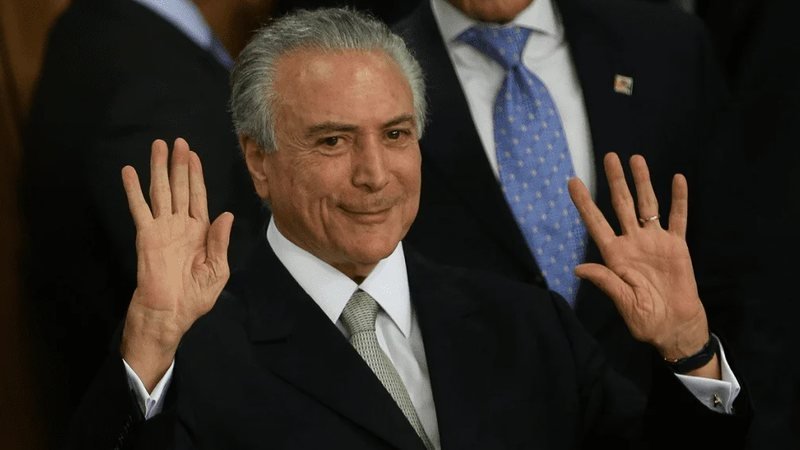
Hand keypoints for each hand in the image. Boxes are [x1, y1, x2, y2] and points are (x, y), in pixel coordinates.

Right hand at [120, 138, 232, 389]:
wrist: (170, 313)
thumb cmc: (195, 297)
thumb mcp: (217, 270)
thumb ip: (220, 242)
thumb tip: (227, 215)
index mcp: (200, 232)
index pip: (199, 197)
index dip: (197, 176)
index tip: (194, 156)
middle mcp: (181, 225)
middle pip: (181, 188)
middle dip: (180, 165)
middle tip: (178, 141)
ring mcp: (162, 228)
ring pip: (161, 191)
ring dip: (159, 169)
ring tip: (158, 146)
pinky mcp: (146, 235)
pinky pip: (140, 208)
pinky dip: (134, 190)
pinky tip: (130, 172)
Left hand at [568, 153, 714, 373]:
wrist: (676, 327)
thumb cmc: (646, 320)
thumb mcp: (624, 303)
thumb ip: (606, 282)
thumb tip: (579, 268)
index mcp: (615, 256)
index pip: (595, 223)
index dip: (584, 203)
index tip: (572, 181)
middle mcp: (632, 243)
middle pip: (621, 205)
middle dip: (615, 181)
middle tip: (609, 157)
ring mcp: (654, 242)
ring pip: (647, 205)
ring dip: (642, 182)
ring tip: (636, 159)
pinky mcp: (677, 246)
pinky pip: (678, 218)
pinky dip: (679, 199)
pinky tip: (677, 179)